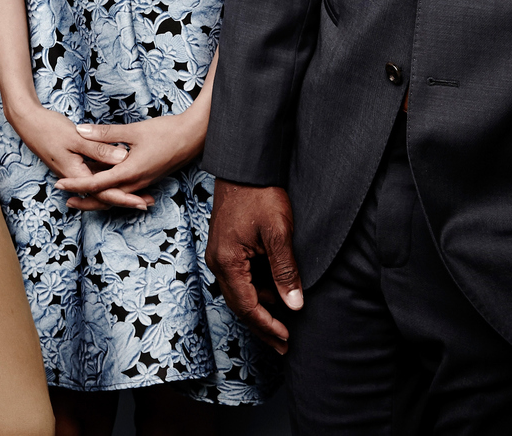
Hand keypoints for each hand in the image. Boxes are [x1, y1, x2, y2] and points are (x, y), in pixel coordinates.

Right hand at [3, 98, 134, 203]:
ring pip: (101, 185)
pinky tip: (122, 171)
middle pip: (105, 194)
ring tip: (143, 191)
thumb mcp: (75, 137)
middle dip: (127, 198)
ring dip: (120, 189)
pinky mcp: (76, 163)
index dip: (125, 198)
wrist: (27, 123)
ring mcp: (76, 170)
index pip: (105, 192)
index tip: (142, 202)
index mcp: (77, 174)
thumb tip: (122, 158)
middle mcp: (77, 176)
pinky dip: (110, 177)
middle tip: (149, 202)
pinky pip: (96, 175)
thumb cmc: (49, 128)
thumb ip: (99, 149)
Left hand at [53, 112, 206, 210]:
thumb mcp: (134, 131)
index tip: (59, 185)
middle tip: (65, 198)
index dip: (76, 185)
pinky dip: (112, 189)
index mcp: (130, 172)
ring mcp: (143, 183)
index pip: (96, 184)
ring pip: (115, 195)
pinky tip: (106, 182)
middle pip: (105, 197)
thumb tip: (81, 130)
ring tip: (80, 192)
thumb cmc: (166, 132)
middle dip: (84, 199)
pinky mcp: (148, 178)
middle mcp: (136, 183)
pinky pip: (125, 189)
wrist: (194, 137)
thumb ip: (106, 134)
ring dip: (98, 195)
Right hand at [208, 179, 302, 353]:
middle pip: (239, 305)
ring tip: (283, 323)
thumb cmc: (261, 195)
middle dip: (262, 326)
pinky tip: (273, 295)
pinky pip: (239, 278)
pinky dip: (256, 292)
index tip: (286, 339)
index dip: (267, 326)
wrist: (245, 167)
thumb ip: (286, 271)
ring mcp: (219, 254)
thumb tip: (293, 306)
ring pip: (239, 293)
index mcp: (227, 261)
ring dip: (259, 309)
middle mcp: (218, 262)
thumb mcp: (279, 234)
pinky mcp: (226, 247)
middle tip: (283, 344)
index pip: (248, 306)